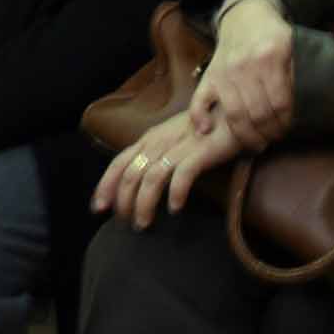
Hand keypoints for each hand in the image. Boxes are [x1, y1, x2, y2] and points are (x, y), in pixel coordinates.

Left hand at [93, 110, 248, 227]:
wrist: (234, 109)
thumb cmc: (205, 127)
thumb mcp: (174, 139)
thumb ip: (158, 155)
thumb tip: (141, 182)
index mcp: (150, 138)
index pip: (119, 162)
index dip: (106, 185)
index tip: (98, 208)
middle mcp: (160, 141)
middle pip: (130, 173)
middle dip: (123, 201)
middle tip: (125, 222)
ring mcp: (179, 145)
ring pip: (151, 177)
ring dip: (144, 203)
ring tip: (144, 224)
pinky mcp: (200, 151)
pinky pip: (182, 174)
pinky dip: (175, 193)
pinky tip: (174, 208)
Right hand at [193, 0, 297, 149]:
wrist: (245, 16)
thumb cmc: (272, 37)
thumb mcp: (291, 48)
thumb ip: (294, 76)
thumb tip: (297, 110)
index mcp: (270, 57)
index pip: (280, 103)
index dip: (285, 123)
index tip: (287, 130)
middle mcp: (245, 65)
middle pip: (258, 113)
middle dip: (268, 133)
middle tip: (272, 140)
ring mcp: (224, 71)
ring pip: (234, 114)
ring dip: (245, 136)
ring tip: (255, 144)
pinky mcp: (209, 75)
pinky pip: (199, 99)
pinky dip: (199, 117)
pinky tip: (206, 131)